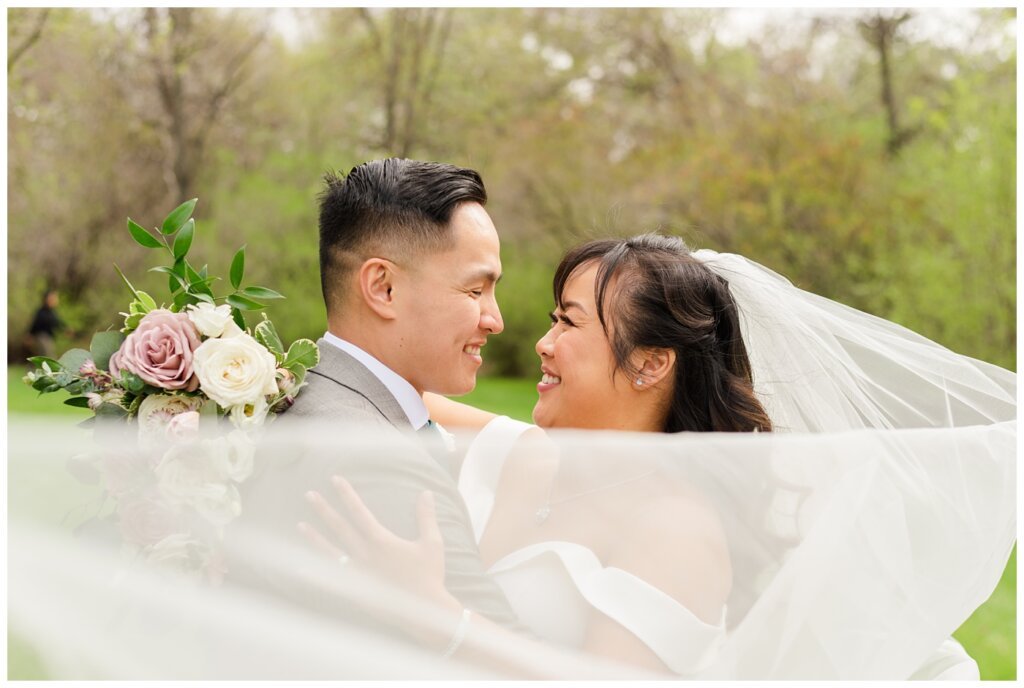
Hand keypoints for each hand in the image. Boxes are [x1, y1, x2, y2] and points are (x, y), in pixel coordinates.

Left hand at [299, 475, 448, 606]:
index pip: (359, 511)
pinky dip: (315, 573)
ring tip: (300, 525)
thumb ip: (426, 517)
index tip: (335, 479)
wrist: (423, 610)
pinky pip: (332, 579)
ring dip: (314, 538)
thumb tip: (426, 493)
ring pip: (330, 551)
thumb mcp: (432, 543)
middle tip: (309, 495)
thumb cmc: (430, 575)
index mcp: (381, 541)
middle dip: (324, 509)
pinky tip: (302, 567)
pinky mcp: (355, 589)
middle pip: (339, 527)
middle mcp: (365, 554)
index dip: (347, 494)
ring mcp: (357, 573)